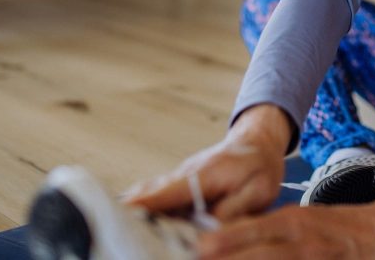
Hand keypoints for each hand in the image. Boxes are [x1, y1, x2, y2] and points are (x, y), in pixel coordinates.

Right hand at [122, 104, 291, 220]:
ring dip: (134, 210)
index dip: (144, 205)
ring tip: (118, 229)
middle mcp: (184, 175)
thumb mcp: (258, 190)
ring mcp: (179, 179)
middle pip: (149, 194)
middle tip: (115, 229)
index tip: (121, 214)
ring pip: (149, 195)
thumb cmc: (259, 166)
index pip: (167, 192)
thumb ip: (233, 210)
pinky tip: (134, 224)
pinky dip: (144, 208)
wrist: (256, 144)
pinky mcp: (179, 186)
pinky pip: (157, 198)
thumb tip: (210, 230)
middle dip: (131, 211)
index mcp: (203, 175)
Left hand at [197, 186, 374, 258]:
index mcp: (294, 224)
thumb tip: (218, 241)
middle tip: (199, 257)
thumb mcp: (299, 219)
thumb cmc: (335, 227)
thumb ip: (262, 230)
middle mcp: (304, 246)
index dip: (226, 241)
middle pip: (261, 257)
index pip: (254, 232)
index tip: (199, 246)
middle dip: (230, 259)